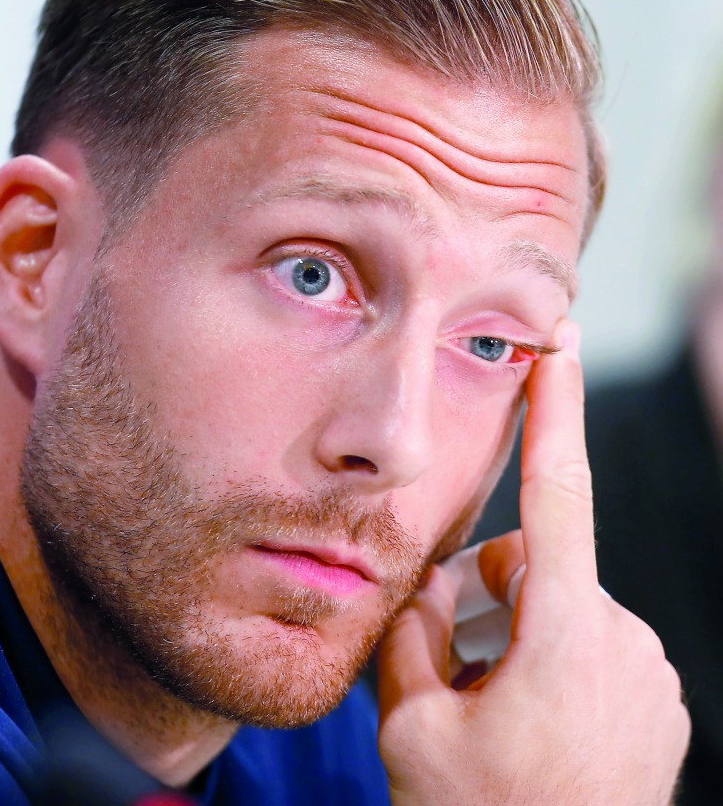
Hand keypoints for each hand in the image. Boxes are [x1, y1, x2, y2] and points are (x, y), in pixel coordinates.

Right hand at [376, 320, 689, 805]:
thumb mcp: (413, 732)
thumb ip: (412, 635)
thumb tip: (429, 586)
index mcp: (565, 636)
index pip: (558, 493)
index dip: (556, 408)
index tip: (561, 341)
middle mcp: (624, 641)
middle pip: (537, 565)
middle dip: (489, 595)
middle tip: (457, 673)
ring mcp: (650, 673)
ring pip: (563, 608)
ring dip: (520, 636)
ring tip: (495, 712)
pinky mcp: (660, 699)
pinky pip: (594, 645)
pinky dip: (555, 664)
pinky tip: (536, 727)